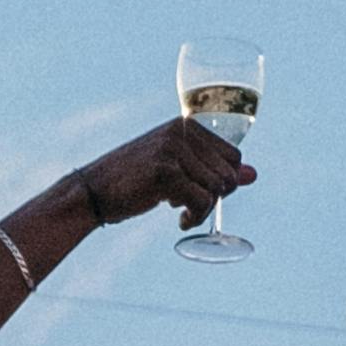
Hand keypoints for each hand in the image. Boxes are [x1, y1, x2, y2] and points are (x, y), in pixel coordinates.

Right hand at [72, 114, 257, 235]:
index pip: (234, 155)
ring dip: (204, 209)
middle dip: (216, 196)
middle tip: (190, 205)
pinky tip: (178, 220)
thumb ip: (213, 169)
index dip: (224, 180)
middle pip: (229, 173)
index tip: (198, 190)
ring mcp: (172, 149)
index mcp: (186, 125)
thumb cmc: (134, 181)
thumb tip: (253, 175)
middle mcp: (181, 131)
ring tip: (182, 213)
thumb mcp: (177, 170)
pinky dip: (195, 217)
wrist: (92, 192)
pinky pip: (203, 201)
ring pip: (217, 187)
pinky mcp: (165, 171)